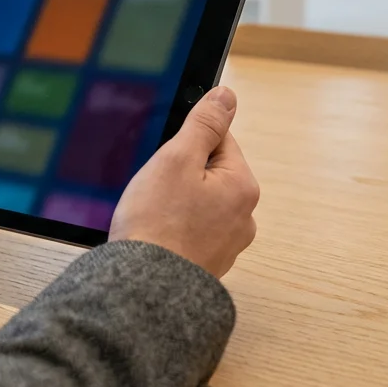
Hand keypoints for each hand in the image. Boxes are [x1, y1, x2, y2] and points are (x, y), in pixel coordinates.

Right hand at [109, 86, 258, 277]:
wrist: (143, 290)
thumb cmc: (156, 224)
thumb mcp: (177, 158)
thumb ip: (204, 123)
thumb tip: (227, 96)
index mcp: (243, 186)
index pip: (219, 140)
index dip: (185, 141)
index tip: (164, 154)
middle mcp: (244, 217)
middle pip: (208, 172)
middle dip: (179, 173)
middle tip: (153, 186)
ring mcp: (226, 244)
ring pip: (198, 202)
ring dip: (174, 201)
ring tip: (150, 213)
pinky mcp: (206, 263)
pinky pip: (190, 230)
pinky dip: (173, 227)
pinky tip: (154, 233)